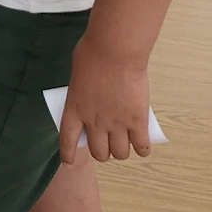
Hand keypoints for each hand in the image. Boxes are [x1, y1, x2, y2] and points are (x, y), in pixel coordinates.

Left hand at [60, 34, 152, 164]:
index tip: (68, 161)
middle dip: (103, 151)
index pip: (68, 140)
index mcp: (74, 109)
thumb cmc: (93, 54)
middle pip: (99, 153)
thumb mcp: (78, 75)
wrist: (115, 50)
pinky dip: (143, 148)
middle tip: (107, 142)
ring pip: (121, 154)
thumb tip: (91, 101)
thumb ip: (82, 94)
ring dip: (122, 149)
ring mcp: (117, 124)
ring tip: (125, 141)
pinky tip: (142, 142)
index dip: (68, 154)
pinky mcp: (137, 121)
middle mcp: (95, 122)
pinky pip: (142, 147)